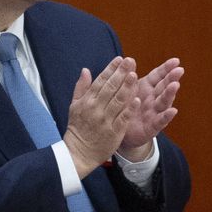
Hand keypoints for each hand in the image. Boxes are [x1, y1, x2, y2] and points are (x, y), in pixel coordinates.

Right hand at [64, 57, 139, 177]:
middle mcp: (96, 109)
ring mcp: (106, 120)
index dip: (111, 69)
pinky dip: (129, 109)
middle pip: (110, 88)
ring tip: (135, 75)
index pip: (100, 81)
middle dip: (121, 73)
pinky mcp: (114, 132)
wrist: (79, 152)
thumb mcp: (74, 106)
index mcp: (87, 101)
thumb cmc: (78, 127)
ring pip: (118, 101)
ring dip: (127, 87)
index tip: (120, 59)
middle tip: (131, 61)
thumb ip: (81, 87)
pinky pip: (123, 118)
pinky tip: (137, 99)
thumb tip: (85, 70)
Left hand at [118, 58, 182, 160]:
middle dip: (171, 78)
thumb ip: (129, 77)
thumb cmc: (124, 107)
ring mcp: (154, 113)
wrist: (118, 131)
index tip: (176, 61)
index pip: (158, 76)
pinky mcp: (152, 128)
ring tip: (175, 85)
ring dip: (169, 94)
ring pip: (163, 102)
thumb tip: (129, 59)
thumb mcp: (126, 91)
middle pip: (163, 87)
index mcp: (146, 88)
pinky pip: (160, 121)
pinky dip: (166, 116)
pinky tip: (173, 111)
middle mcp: (153, 99)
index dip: (166, 68)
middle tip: (179, 70)